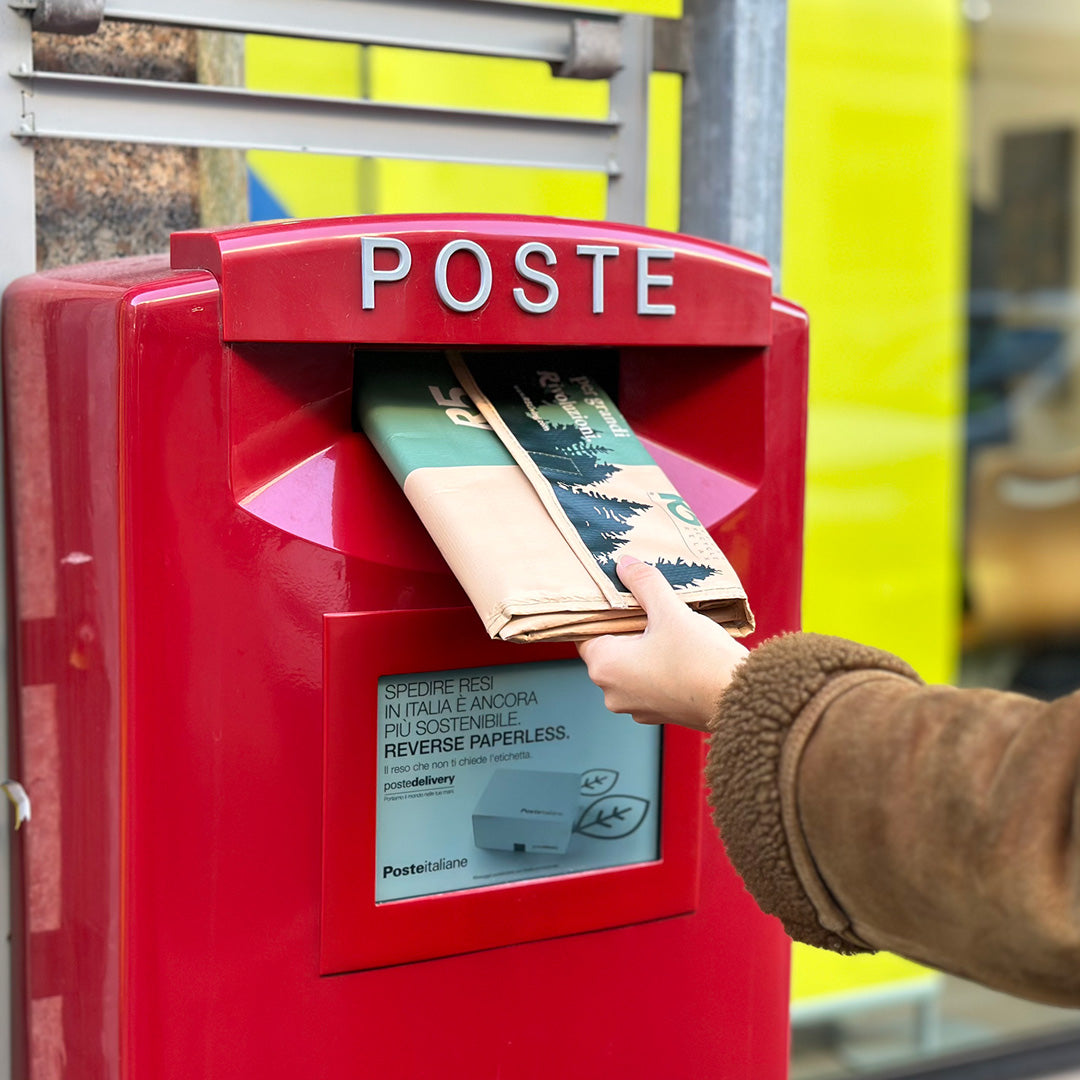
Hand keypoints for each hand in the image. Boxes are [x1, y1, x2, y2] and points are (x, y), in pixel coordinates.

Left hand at [577, 556, 748, 730]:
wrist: (740, 700)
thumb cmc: (701, 661)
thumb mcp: (670, 612)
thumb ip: (644, 584)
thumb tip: (625, 565)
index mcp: (605, 668)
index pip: (586, 632)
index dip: (603, 611)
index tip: (620, 596)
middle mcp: (613, 693)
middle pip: (610, 648)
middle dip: (628, 627)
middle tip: (651, 607)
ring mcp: (636, 707)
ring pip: (631, 665)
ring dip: (646, 646)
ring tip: (670, 627)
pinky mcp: (659, 712)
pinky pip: (650, 681)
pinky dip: (660, 665)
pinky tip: (681, 650)